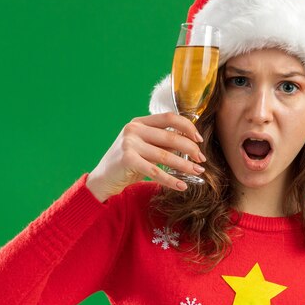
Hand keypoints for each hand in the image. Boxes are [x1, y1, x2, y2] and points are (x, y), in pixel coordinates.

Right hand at [86, 112, 205, 201]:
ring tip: (197, 172)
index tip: (200, 140)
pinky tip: (181, 186)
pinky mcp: (127, 159)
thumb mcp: (145, 148)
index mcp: (140, 122)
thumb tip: (190, 144)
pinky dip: (170, 180)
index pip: (169, 117)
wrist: (103, 179)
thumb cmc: (128, 163)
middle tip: (202, 160)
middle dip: (190, 149)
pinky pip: (155, 171)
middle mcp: (133, 129)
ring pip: (165, 155)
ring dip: (184, 166)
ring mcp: (129, 143)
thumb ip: (163, 143)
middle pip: (171, 137)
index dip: (188, 127)